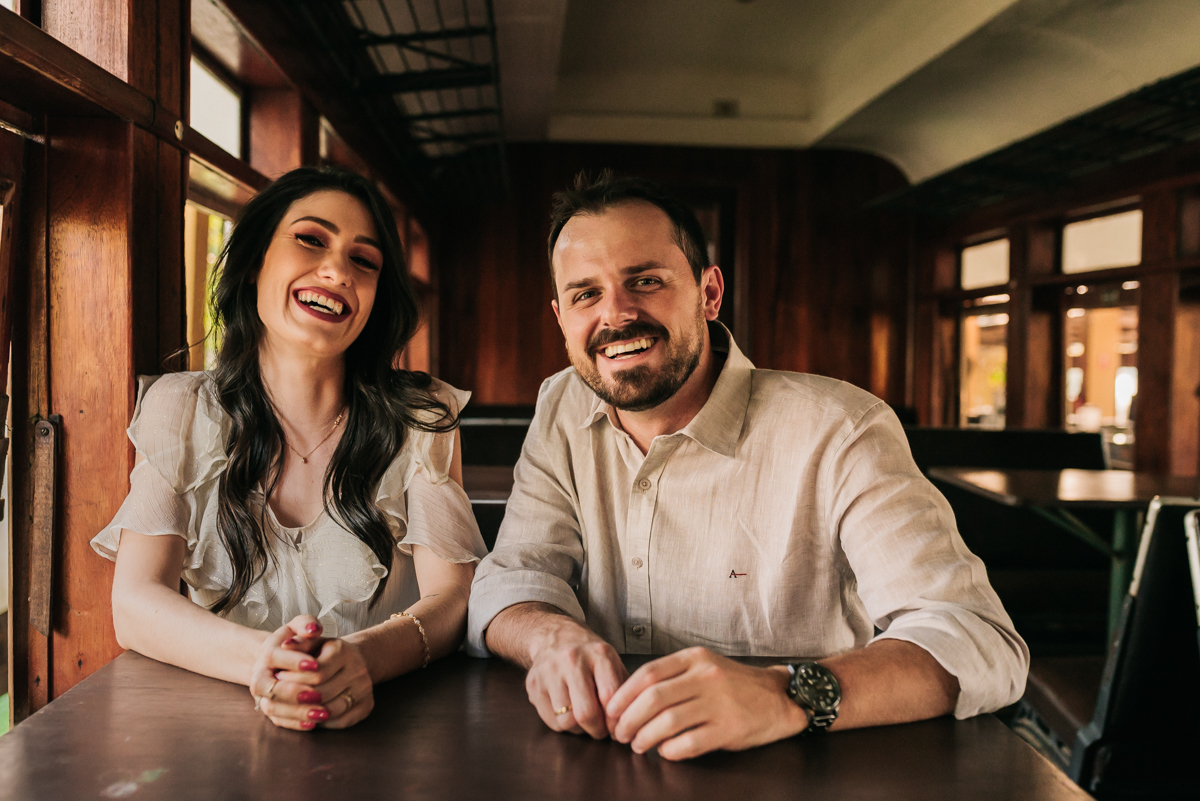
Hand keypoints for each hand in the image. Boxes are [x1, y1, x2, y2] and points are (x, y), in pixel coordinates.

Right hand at [249, 615, 330, 730]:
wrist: (283, 660)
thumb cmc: (296, 641)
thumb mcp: (300, 627)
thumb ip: (307, 624)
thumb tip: (313, 629)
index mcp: (267, 653)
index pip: (274, 656)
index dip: (293, 661)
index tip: (315, 665)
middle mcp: (260, 675)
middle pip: (267, 687)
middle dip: (292, 691)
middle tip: (316, 693)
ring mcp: (263, 695)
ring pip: (272, 708)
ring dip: (296, 712)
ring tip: (322, 713)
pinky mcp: (271, 710)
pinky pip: (279, 721)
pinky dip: (295, 723)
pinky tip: (314, 723)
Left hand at [275, 637, 374, 728]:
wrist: (353, 661)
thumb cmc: (325, 653)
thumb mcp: (312, 642)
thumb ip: (298, 643)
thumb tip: (285, 645)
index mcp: (343, 651)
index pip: (316, 673)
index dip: (294, 679)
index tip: (278, 679)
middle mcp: (358, 670)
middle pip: (322, 693)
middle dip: (297, 698)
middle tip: (279, 698)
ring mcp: (364, 690)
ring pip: (331, 710)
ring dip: (307, 713)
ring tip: (291, 709)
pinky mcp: (366, 706)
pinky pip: (340, 722)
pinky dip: (322, 723)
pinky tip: (309, 716)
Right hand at [524, 617, 627, 738]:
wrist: (554, 635)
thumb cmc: (589, 655)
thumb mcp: (612, 662)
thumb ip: (623, 689)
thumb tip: (626, 722)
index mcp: (599, 654)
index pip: (609, 696)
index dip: (615, 720)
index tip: (617, 727)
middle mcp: (572, 660)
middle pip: (586, 713)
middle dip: (597, 730)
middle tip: (600, 730)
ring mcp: (550, 671)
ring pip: (566, 721)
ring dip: (579, 729)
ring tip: (584, 721)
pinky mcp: (533, 684)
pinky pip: (550, 721)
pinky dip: (562, 725)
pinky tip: (568, 714)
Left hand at [605, 647, 807, 759]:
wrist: (778, 698)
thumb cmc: (733, 684)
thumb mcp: (704, 666)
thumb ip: (672, 676)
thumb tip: (630, 700)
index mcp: (695, 658)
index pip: (648, 673)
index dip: (623, 695)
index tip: (611, 711)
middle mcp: (706, 677)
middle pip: (653, 698)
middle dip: (628, 719)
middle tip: (619, 733)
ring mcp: (719, 703)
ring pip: (668, 722)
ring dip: (645, 737)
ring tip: (637, 744)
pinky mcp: (729, 729)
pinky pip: (689, 743)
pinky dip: (669, 750)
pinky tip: (664, 751)